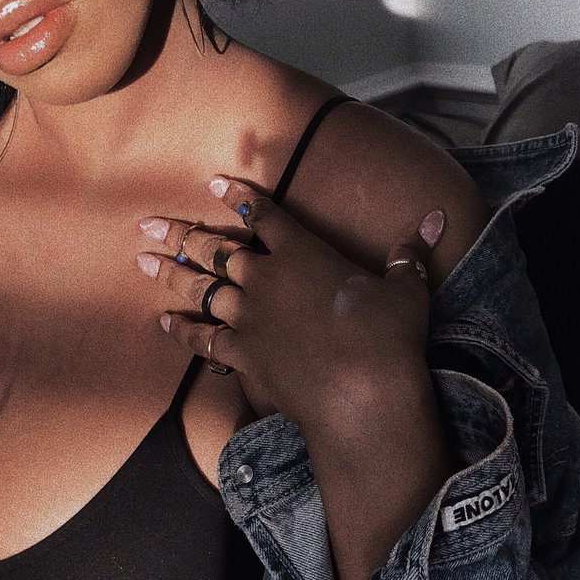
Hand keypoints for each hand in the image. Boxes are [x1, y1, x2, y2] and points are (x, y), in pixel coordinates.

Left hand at [137, 178, 445, 431]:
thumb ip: (409, 255)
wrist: (361, 397)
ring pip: (200, 288)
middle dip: (182, 232)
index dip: (240, 197)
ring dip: (170, 273)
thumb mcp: (406, 291)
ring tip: (142, 260)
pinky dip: (181, 331)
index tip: (217, 182)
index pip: (264, 216)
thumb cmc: (387, 339)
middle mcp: (266, 279)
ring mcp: (248, 318)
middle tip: (148, 221)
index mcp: (302, 252)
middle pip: (216, 248)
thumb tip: (436, 220)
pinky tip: (162, 323)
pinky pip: (203, 339)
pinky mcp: (242, 356)